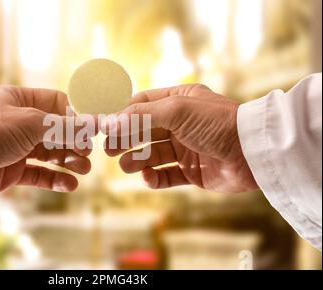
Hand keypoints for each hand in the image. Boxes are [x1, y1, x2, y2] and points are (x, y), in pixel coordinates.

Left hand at [0, 86, 92, 202]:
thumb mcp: (31, 124)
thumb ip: (64, 127)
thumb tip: (93, 125)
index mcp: (21, 101)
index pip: (58, 104)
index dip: (77, 116)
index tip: (93, 129)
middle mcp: (19, 123)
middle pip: (57, 131)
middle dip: (74, 143)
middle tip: (87, 154)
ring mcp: (16, 148)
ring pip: (50, 154)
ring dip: (69, 162)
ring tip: (83, 170)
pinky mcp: (11, 171)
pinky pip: (39, 174)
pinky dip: (55, 180)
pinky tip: (70, 185)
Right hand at [102, 84, 258, 192]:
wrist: (253, 152)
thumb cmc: (216, 123)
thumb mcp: (176, 110)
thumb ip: (142, 116)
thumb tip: (111, 123)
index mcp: (179, 100)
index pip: (143, 104)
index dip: (122, 115)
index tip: (104, 126)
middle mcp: (182, 123)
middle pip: (144, 131)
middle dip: (126, 140)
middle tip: (109, 150)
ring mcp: (187, 148)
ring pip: (153, 155)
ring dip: (137, 160)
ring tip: (126, 166)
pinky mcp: (193, 171)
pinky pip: (167, 175)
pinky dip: (154, 178)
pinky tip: (147, 177)